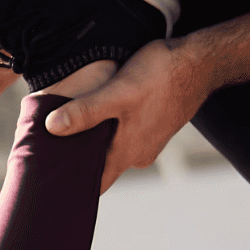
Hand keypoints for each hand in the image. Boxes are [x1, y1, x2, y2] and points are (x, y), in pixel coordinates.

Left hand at [42, 37, 212, 188]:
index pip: (94, 184)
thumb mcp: (117, 93)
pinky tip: (96, 116)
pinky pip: (124, 134)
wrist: (202, 62)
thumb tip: (51, 128)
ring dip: (93, 142)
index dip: (72, 186)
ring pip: (112, 148)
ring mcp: (148, 140)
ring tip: (65, 132)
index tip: (49, 182)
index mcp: (127, 153)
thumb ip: (85, 112)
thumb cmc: (161, 76)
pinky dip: (109, 129)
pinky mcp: (154, 124)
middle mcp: (139, 154)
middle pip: (101, 167)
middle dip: (77, 161)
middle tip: (48, 153)